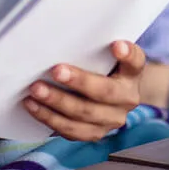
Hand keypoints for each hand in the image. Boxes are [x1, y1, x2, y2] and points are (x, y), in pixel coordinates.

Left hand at [23, 40, 145, 141]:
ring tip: (35, 91)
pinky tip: (33, 106)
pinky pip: (71, 131)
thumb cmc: (105, 67)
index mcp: (132, 74)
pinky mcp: (95, 133)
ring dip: (57, 104)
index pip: (135, 61)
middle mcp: (127, 99)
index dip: (127, 54)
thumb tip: (65, 36)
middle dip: (78, 82)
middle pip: (104, 92)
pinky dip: (49, 118)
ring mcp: (112, 120)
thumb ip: (97, 46)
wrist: (115, 95)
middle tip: (55, 71)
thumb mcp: (108, 54)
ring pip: (84, 116)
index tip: (116, 45)